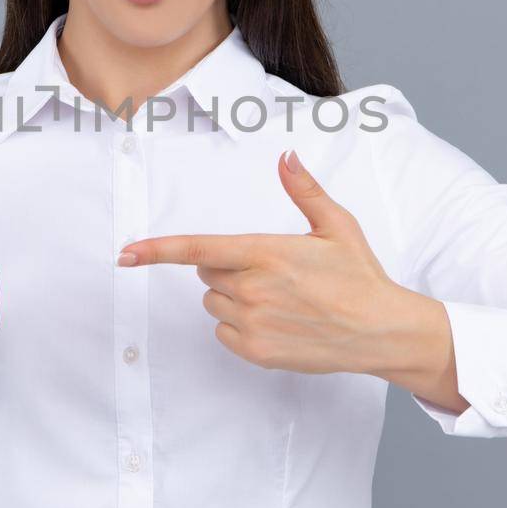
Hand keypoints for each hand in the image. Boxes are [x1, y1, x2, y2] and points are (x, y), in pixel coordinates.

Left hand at [118, 148, 450, 384]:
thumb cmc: (359, 275)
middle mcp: (252, 289)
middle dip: (227, 267)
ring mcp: (253, 323)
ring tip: (278, 297)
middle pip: (206, 272)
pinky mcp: (256, 351)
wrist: (381, 331)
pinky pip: (224, 333)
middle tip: (270, 270)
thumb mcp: (336, 226)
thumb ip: (304, 190)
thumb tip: (287, 157)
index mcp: (265, 253)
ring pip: (213, 302)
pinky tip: (277, 321)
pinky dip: (241, 326)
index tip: (125, 253)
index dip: (156, 250)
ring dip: (232, 297)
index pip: (197, 248)